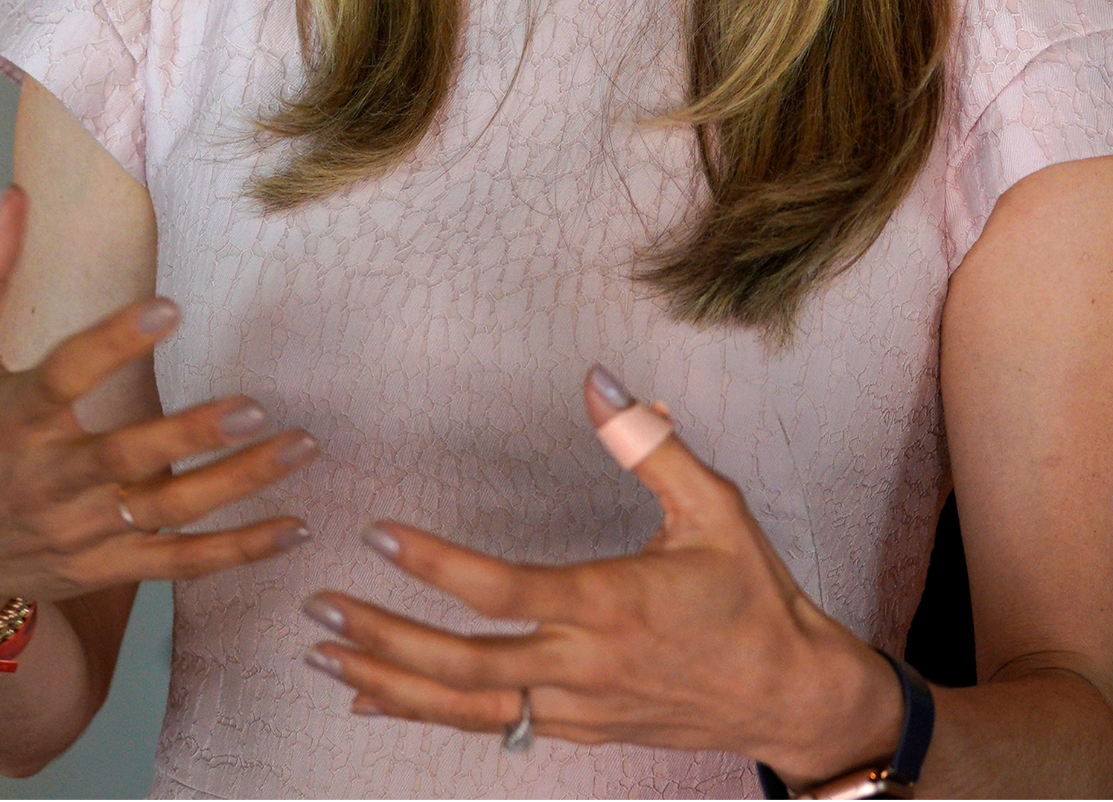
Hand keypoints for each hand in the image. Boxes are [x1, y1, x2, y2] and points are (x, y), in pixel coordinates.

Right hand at [0, 185, 315, 627]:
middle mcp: (49, 478)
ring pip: (168, 509)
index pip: (66, 375)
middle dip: (192, 433)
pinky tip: (291, 528)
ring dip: (237, 483)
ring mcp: (81, 529)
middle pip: (127, 455)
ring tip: (297, 448)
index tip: (169, 307)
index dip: (115, 342)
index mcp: (13, 417)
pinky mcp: (105, 568)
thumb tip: (9, 195)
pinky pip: (179, 563)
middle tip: (255, 405)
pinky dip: (237, 552)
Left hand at [301, 367, 906, 786]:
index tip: (378, 535)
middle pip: (468, 663)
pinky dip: (426, 714)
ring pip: (469, 707)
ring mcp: (579, 708)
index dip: (437, 567)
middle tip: (318, 604)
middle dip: (385, 637)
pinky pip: (491, 726)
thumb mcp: (715, 509)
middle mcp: (586, 665)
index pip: (505, 591)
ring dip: (390, 683)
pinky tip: (370, 697)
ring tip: (324, 653)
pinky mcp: (578, 731)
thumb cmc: (754, 597)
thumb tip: (598, 381)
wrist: (795, 696)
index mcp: (613, 605)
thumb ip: (649, 446)